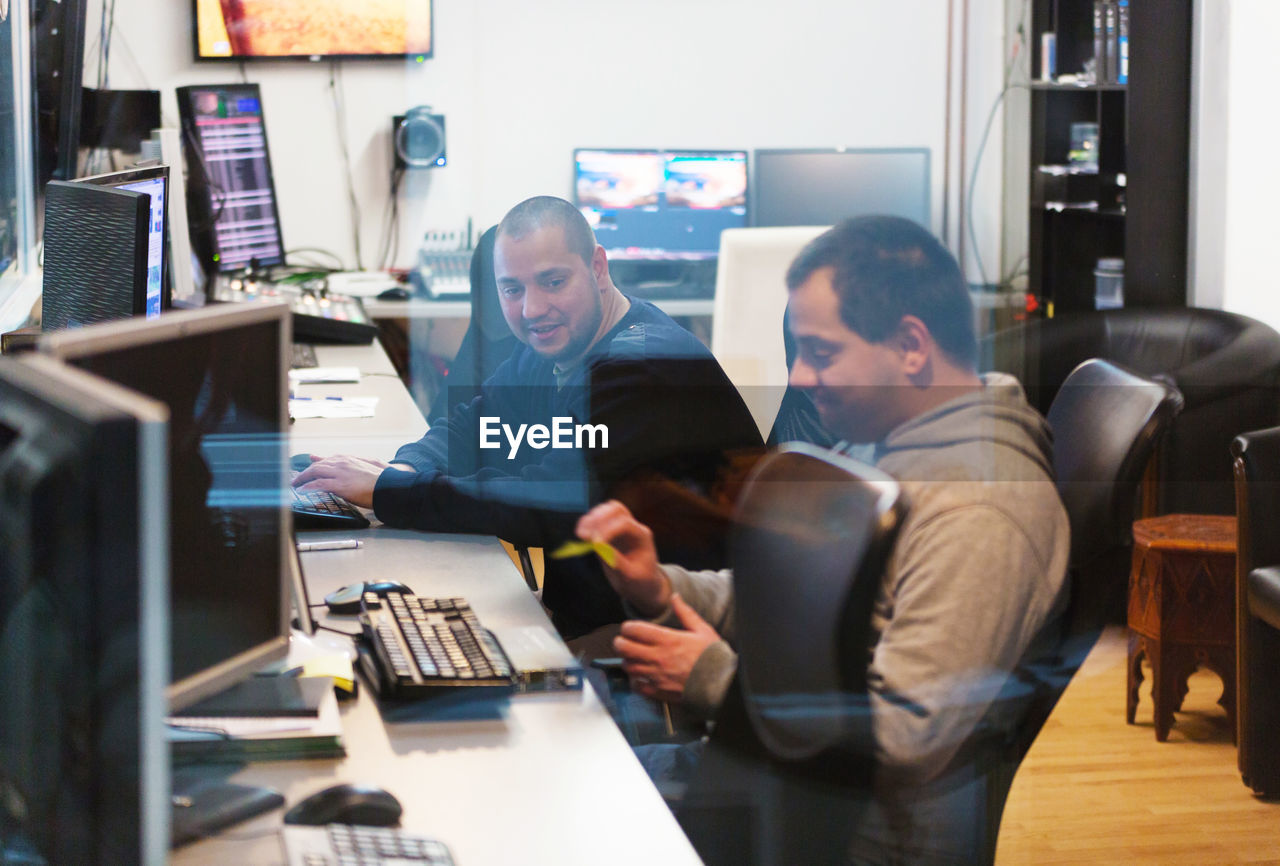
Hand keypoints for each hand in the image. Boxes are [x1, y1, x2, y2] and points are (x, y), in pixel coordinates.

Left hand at [291, 454, 392, 508]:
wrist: (390, 486)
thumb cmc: (383, 479)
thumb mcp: (370, 464)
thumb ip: (355, 461)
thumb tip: (351, 463)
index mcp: (350, 459)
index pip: (328, 459)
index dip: (317, 462)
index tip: (310, 462)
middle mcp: (342, 463)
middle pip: (318, 465)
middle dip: (306, 472)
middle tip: (298, 479)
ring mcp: (340, 473)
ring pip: (315, 472)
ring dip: (303, 478)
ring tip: (296, 484)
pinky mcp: (339, 485)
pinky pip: (318, 484)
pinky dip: (308, 486)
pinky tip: (302, 490)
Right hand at [576, 500, 669, 616]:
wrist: (643, 585)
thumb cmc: (640, 582)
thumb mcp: (630, 576)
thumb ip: (616, 561)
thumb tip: (599, 547)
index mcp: (642, 536)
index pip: (625, 523)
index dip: (608, 530)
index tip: (595, 543)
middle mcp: (632, 528)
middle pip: (616, 509)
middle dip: (599, 518)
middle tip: (584, 534)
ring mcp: (621, 528)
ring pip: (606, 510)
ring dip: (592, 519)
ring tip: (581, 534)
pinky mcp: (610, 532)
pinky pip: (599, 519)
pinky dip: (588, 523)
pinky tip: (581, 533)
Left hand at [614, 595, 721, 702]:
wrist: (722, 684)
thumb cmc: (713, 657)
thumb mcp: (702, 629)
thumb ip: (685, 613)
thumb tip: (675, 597)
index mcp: (668, 640)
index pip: (635, 630)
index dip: (627, 627)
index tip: (629, 628)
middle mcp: (658, 657)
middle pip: (625, 648)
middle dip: (620, 642)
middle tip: (622, 641)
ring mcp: (657, 675)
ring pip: (628, 667)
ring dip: (627, 661)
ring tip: (633, 658)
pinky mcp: (659, 691)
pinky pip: (637, 686)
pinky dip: (635, 681)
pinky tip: (640, 676)